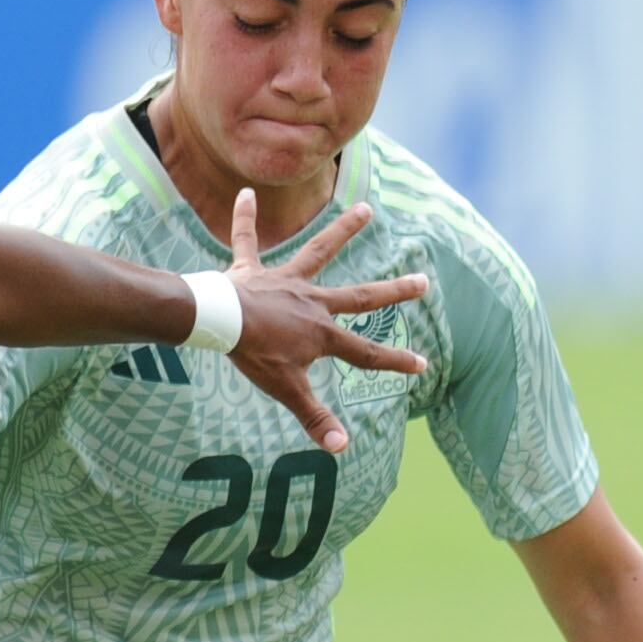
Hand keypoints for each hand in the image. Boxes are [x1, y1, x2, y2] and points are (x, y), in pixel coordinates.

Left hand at [221, 186, 429, 453]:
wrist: (218, 322)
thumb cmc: (253, 355)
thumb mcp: (286, 390)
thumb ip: (314, 418)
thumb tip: (341, 448)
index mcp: (321, 333)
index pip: (366, 354)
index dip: (394, 363)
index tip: (422, 364)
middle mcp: (311, 302)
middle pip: (360, 297)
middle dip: (394, 291)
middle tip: (424, 279)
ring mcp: (285, 282)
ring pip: (318, 251)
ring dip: (342, 231)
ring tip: (366, 209)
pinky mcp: (252, 271)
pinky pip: (246, 240)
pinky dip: (243, 218)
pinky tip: (243, 193)